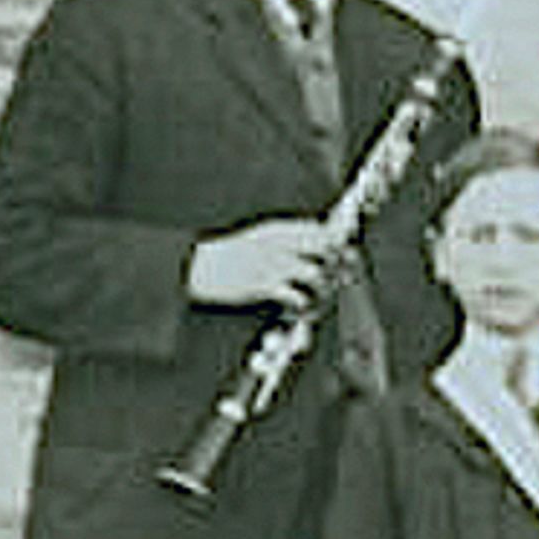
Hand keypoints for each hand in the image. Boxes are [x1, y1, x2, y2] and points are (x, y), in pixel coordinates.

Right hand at [187, 216, 335, 310]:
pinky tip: (300, 308)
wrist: (194, 270)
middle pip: (327, 249)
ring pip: (319, 275)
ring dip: (324, 289)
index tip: (344, 254)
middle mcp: (279, 244)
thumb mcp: (256, 239)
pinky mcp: (264, 286)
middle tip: (337, 278)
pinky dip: (305, 304)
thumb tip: (318, 240)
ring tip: (318, 297)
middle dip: (338, 265)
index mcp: (276, 230)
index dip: (338, 242)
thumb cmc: (227, 258)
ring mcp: (272, 265)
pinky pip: (299, 296)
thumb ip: (285, 239)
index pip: (320, 230)